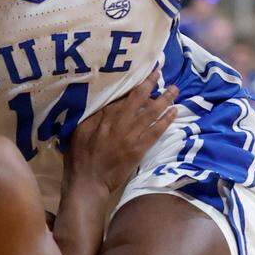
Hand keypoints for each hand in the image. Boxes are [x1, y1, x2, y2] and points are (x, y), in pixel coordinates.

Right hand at [66, 69, 178, 193]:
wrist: (88, 182)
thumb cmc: (80, 156)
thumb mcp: (80, 130)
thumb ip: (95, 115)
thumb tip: (108, 101)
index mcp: (105, 118)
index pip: (123, 96)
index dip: (134, 83)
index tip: (143, 73)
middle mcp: (121, 123)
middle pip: (140, 100)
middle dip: (151, 84)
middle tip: (161, 72)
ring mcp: (132, 137)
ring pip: (151, 113)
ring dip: (164, 100)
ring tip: (175, 89)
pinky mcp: (139, 149)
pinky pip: (156, 132)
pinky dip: (166, 121)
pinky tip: (174, 111)